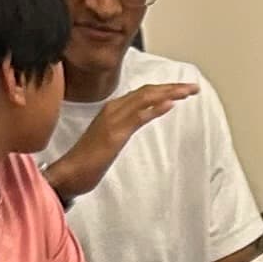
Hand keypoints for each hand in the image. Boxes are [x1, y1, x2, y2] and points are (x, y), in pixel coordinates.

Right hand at [44, 79, 196, 200]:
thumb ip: (126, 125)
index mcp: (112, 109)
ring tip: (188, 91)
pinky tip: (170, 104)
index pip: (143, 93)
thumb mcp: (111, 138)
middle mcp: (113, 109)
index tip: (183, 89)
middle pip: (147, 91)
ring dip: (169, 93)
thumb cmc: (88, 160)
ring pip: (144, 98)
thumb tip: (142, 117)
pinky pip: (137, 117)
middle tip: (194, 88)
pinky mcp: (114, 134)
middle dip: (172, 87)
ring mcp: (112, 120)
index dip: (164, 89)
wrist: (68, 173)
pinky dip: (154, 109)